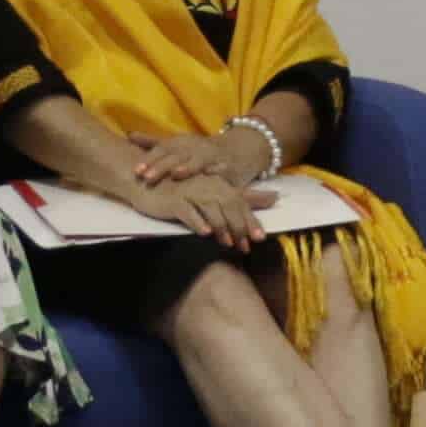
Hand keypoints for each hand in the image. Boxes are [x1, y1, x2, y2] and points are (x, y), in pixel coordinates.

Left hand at [128, 126, 278, 187]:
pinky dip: (216, 173)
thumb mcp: (177, 144)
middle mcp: (195, 147)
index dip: (149, 160)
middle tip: (147, 177)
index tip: (135, 170)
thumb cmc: (200, 150)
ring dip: (188, 167)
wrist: (238, 148)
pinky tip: (211, 177)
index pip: (162, 150)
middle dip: (162, 166)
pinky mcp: (228, 166)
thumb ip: (153, 143)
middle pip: (176, 156)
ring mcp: (212, 156)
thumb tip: (128, 135)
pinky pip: (222, 171)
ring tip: (176, 175)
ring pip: (198, 162)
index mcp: (181, 143)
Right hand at [134, 166, 266, 249]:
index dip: (250, 221)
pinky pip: (187, 211)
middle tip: (246, 247)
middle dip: (238, 227)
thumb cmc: (187, 188)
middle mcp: (208, 186)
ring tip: (228, 243)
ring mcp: (190, 192)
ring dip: (220, 226)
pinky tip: (204, 232)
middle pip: (228, 206)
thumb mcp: (218, 191)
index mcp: (220, 184)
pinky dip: (196, 221)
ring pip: (210, 209)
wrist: (149, 180)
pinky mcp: (174, 200)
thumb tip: (276, 197)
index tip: (260, 239)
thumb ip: (246, 196)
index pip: (240, 203)